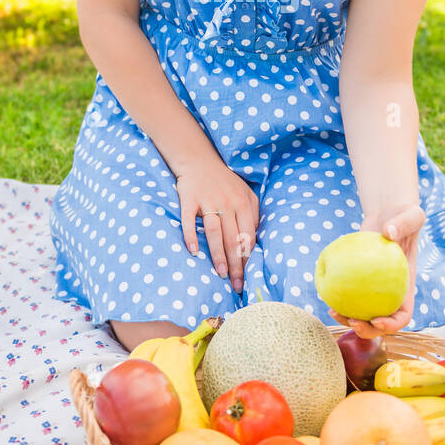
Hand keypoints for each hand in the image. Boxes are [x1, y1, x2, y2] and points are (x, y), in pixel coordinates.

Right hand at [175, 157, 259, 294]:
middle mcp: (227, 202)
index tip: (248, 277)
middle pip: (233, 238)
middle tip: (236, 285)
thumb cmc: (224, 181)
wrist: (198, 159)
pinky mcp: (189, 199)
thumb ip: (252, 214)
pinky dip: (190, 236)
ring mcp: (207, 201)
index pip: (248, 236)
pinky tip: (194, 252)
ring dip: (218, 254)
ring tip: (220, 274)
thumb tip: (255, 242)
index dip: (248, 259)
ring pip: (215, 232)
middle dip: (236, 264)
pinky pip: (189, 220)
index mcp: (244, 202)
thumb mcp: (245, 193)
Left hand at [328, 203, 424, 338]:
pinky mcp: (359, 282)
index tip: (377, 320)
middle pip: (381, 324)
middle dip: (367, 331)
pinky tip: (325, 296)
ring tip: (333, 312)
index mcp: (406, 288)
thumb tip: (388, 231)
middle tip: (352, 320)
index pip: (403, 315)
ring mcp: (374, 290)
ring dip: (348, 320)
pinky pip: (349, 296)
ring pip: (362, 314)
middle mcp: (391, 293)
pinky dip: (338, 300)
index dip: (392, 325)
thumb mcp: (411, 215)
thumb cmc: (403, 216)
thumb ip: (403, 223)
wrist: (387, 215)